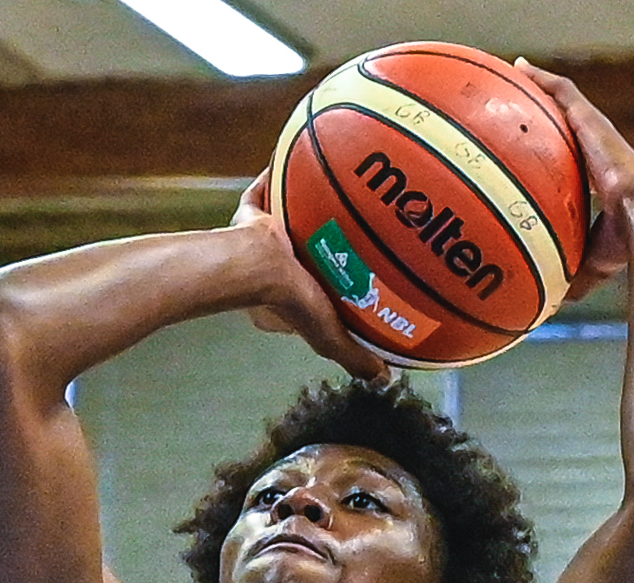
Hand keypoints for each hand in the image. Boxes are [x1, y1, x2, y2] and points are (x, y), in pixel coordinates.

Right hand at [229, 169, 390, 380]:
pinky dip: (277, 176)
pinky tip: (303, 151)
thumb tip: (385, 380)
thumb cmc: (289, 301)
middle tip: (340, 232)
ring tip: (327, 193)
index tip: (346, 279)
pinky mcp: (248, 214)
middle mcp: (267, 269)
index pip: (306, 295)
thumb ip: (353, 354)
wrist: (253, 264)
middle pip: (297, 255)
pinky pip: (265, 190)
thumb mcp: (329, 334)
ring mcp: (255, 240)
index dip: (325, 289)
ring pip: (283, 223)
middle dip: (315, 245)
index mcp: (280, 301)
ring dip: (299, 210)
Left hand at [514, 60, 633, 301]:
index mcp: (601, 177)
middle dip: (545, 108)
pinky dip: (543, 80)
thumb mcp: (589, 264)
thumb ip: (567, 277)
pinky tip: (521, 69)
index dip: (559, 148)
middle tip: (519, 98)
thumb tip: (548, 309)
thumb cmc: (622, 247)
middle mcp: (598, 149)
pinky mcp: (593, 122)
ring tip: (515, 70)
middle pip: (569, 121)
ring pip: (565, 98)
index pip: (577, 158)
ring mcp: (597, 133)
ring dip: (541, 83)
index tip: (540, 144)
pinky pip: (564, 93)